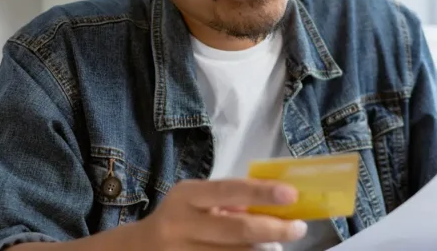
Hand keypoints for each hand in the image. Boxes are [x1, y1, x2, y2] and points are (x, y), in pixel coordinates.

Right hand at [134, 178, 307, 249]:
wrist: (137, 250)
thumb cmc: (178, 218)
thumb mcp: (195, 200)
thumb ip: (229, 200)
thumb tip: (277, 204)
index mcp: (187, 197)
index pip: (229, 191)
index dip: (262, 193)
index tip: (292, 195)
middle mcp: (182, 226)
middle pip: (237, 230)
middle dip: (274, 229)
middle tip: (299, 228)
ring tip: (279, 246)